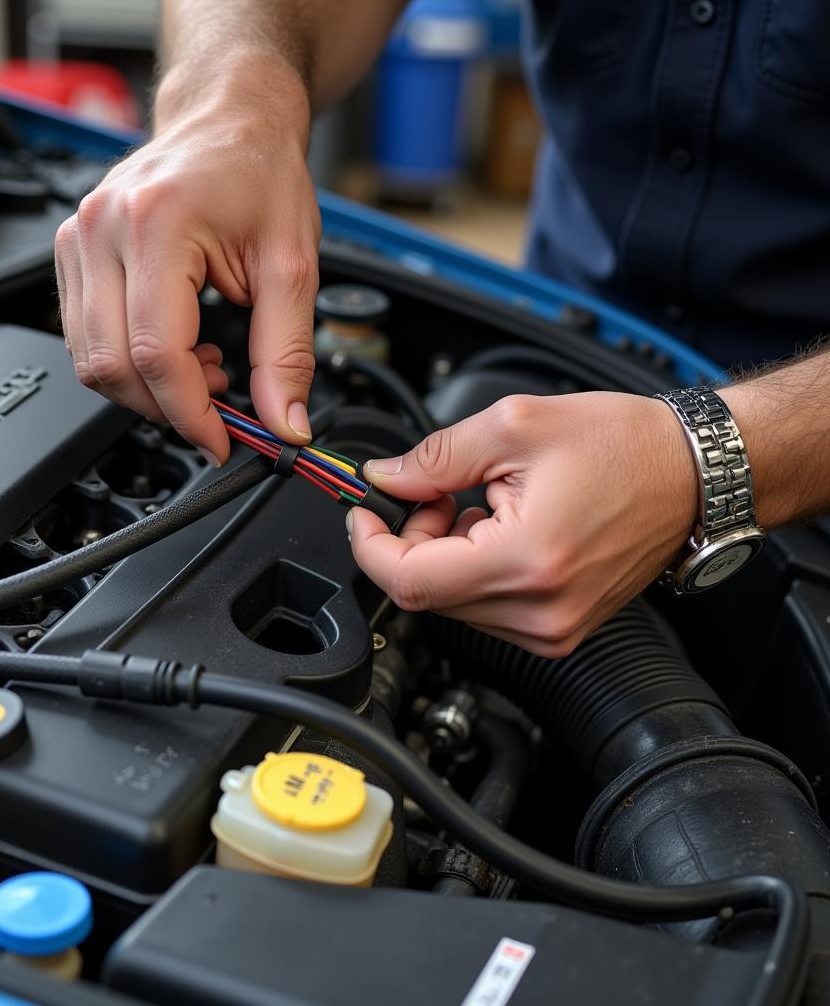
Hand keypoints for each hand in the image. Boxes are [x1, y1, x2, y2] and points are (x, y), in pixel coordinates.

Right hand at [54, 57, 319, 463]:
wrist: (229, 120)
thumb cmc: (260, 174)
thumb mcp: (292, 266)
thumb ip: (286, 353)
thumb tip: (283, 423)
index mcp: (157, 224)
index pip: (156, 353)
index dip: (190, 414)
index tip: (223, 441)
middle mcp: (101, 228)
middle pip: (111, 365)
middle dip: (167, 408)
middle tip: (219, 407)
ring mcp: (78, 236)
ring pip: (89, 359)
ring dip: (146, 388)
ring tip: (203, 368)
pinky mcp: (71, 250)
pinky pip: (84, 335)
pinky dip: (129, 362)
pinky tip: (175, 348)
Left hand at [348, 393, 697, 656]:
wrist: (691, 474)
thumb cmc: (624, 446)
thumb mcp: (514, 427)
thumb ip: (435, 457)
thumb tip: (384, 478)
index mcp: (526, 561)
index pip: (408, 581)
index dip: (370, 545)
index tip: (364, 513)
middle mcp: (540, 610)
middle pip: (426, 593)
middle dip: (411, 540)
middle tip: (437, 492)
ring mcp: (552, 628)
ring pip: (452, 602)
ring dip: (443, 553)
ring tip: (478, 504)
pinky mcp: (559, 628)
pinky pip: (485, 607)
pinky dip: (472, 568)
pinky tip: (498, 529)